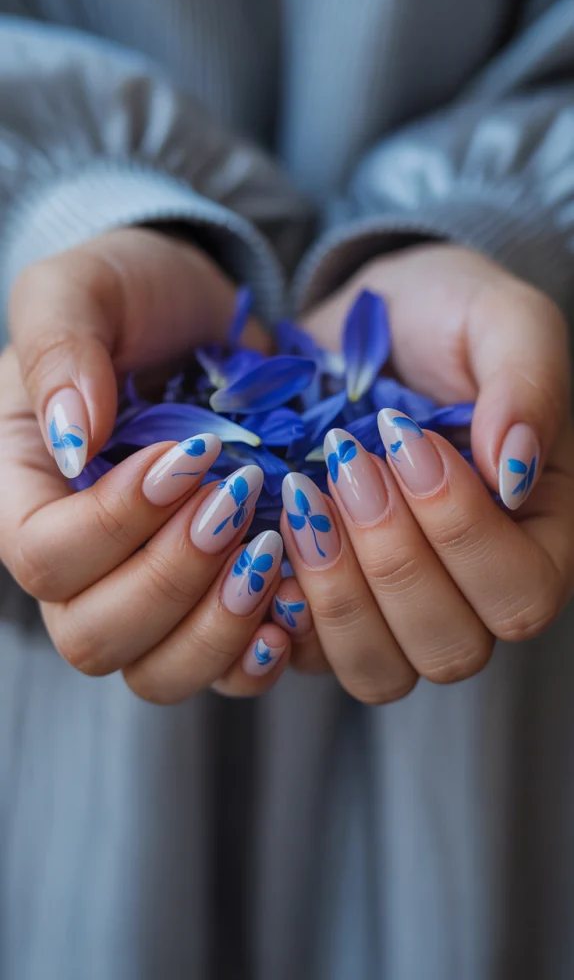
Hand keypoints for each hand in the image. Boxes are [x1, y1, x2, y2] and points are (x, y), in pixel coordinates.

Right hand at [0, 228, 289, 699]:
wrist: (207, 318)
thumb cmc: (133, 296)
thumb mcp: (83, 287)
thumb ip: (60, 346)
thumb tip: (72, 436)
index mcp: (25, 492)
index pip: (45, 556)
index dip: (115, 524)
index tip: (189, 456)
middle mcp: (79, 560)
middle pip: (95, 636)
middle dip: (173, 579)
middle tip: (238, 500)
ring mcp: (147, 588)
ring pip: (158, 672)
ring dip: (219, 626)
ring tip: (272, 552)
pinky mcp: (212, 596)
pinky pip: (225, 670)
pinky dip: (261, 652)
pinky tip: (294, 606)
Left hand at [278, 244, 573, 702]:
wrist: (354, 322)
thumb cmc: (441, 319)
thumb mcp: (498, 320)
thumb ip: (527, 383)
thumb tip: (514, 472)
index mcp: (534, 538)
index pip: (521, 594)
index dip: (462, 534)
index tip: (407, 440)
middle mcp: (468, 593)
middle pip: (448, 649)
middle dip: (391, 561)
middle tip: (348, 462)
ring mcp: (390, 610)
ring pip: (376, 672)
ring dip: (334, 592)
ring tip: (304, 499)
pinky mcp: (320, 605)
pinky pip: (299, 655)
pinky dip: (273, 610)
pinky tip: (261, 541)